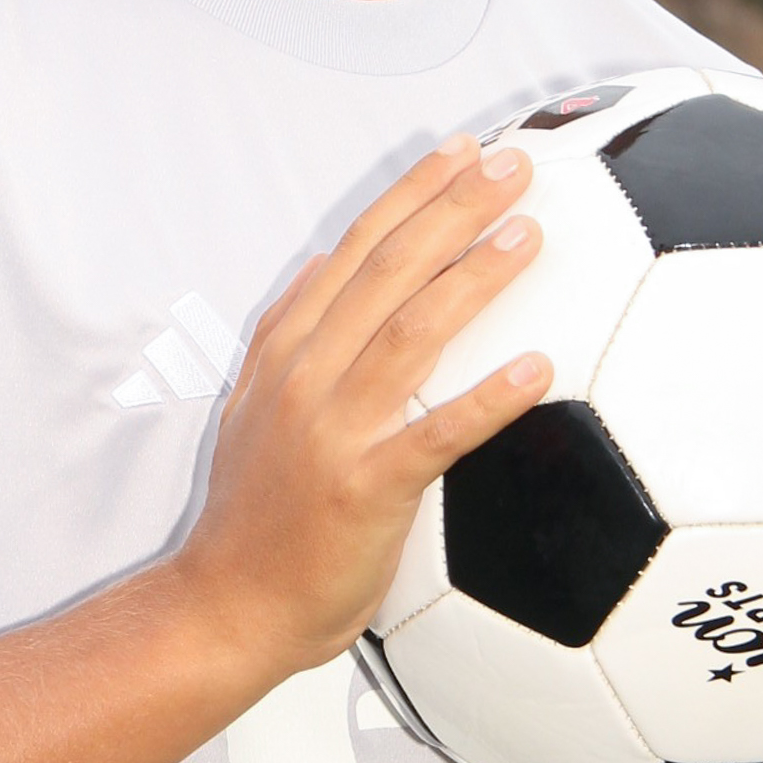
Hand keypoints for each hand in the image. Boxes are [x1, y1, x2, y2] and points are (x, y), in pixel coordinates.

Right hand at [179, 134, 553, 686]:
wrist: (225, 609)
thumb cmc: (254, 521)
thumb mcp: (250, 409)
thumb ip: (286, 335)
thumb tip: (324, 264)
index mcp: (286, 353)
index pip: (355, 251)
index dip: (409, 196)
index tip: (459, 152)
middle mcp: (306, 378)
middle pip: (387, 270)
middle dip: (452, 208)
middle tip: (512, 166)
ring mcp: (333, 430)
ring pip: (410, 332)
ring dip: (472, 277)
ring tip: (527, 234)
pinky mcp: (365, 488)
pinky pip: (437, 435)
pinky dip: (489, 399)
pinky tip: (538, 369)